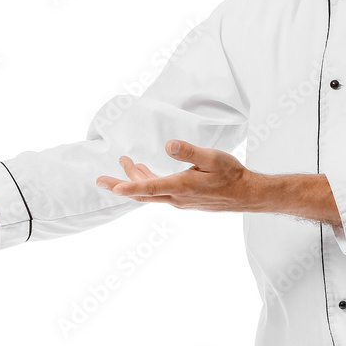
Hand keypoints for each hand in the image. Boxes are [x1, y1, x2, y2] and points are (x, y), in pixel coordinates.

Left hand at [95, 139, 262, 212]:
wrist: (246, 194)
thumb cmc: (231, 174)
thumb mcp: (212, 157)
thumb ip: (189, 151)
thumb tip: (168, 144)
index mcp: (182, 186)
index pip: (149, 188)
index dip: (128, 186)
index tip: (111, 187)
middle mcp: (177, 198)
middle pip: (142, 193)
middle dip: (120, 185)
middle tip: (100, 180)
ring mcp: (180, 201)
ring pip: (150, 192)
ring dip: (135, 179)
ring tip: (124, 163)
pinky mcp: (184, 200)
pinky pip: (159, 192)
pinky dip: (148, 182)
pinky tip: (146, 172)